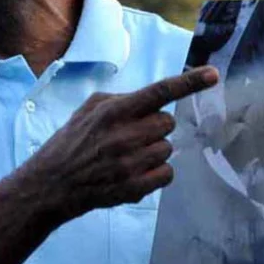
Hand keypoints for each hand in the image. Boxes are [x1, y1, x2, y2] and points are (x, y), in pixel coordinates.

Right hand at [23, 66, 218, 221]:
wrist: (51, 184)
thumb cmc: (71, 142)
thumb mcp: (88, 109)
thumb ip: (121, 100)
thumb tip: (152, 99)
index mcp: (113, 111)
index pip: (159, 92)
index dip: (189, 83)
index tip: (212, 75)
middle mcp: (124, 136)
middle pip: (168, 123)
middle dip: (156, 126)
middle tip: (134, 134)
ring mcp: (130, 164)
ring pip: (168, 148)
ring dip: (155, 150)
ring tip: (129, 155)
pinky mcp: (134, 188)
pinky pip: (167, 174)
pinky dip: (157, 172)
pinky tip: (136, 172)